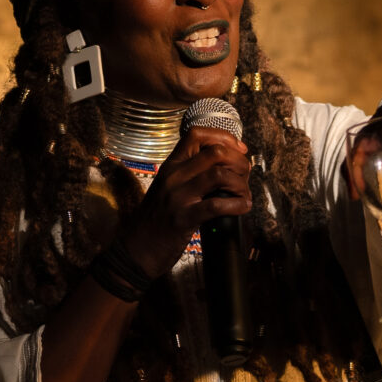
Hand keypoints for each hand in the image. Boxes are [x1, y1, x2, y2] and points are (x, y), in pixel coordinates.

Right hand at [121, 127, 251, 277]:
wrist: (137, 247)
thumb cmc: (156, 219)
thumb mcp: (167, 187)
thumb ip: (189, 173)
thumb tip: (223, 166)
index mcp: (170, 165)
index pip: (197, 134)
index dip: (224, 137)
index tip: (239, 149)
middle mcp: (174, 176)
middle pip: (215, 152)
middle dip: (239, 161)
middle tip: (244, 175)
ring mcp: (178, 196)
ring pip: (219, 175)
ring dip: (240, 183)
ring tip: (244, 194)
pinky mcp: (184, 218)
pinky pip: (217, 205)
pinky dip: (237, 205)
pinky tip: (242, 207)